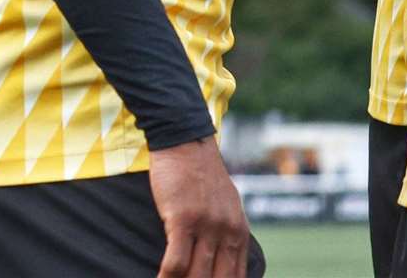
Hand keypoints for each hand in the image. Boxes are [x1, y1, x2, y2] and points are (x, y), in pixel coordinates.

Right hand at [148, 136, 249, 277]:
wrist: (184, 141)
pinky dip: (166, 277)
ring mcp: (206, 226)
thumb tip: (224, 258)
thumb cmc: (200, 172)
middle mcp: (227, 232)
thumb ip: (228, 231)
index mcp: (239, 232)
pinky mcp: (182, 219)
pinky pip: (175, 260)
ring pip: (196, 275)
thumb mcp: (227, 204)